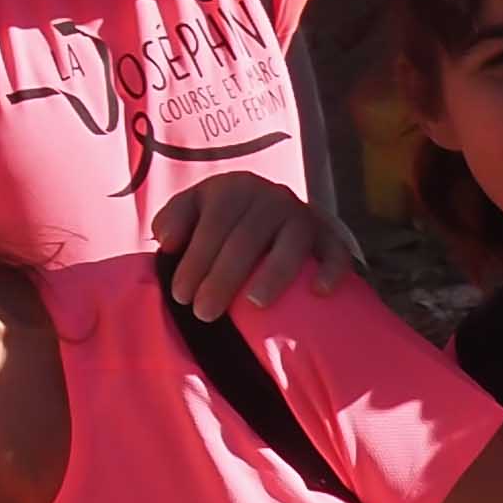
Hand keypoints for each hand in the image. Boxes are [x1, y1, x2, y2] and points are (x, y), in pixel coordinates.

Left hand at [151, 170, 349, 319]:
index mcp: (233, 188)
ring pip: (291, 245)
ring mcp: (303, 215)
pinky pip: (336, 252)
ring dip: (273, 275)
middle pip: (247, 239)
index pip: (213, 223)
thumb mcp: (193, 208)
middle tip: (204, 313)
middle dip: (223, 278)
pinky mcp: (329, 236)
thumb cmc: (220, 218)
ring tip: (253, 305)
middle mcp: (271, 197)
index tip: (180, 296)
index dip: (195, 259)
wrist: (271, 208)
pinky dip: (330, 270)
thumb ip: (173, 219)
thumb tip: (167, 240)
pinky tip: (318, 292)